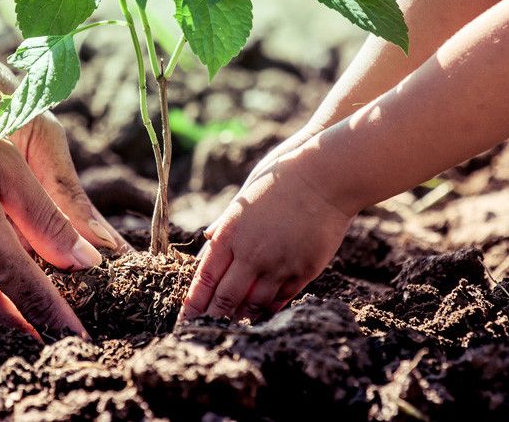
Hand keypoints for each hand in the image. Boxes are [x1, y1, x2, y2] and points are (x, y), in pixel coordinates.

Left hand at [179, 143, 355, 322]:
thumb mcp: (244, 200)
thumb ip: (226, 225)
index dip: (194, 303)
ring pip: (254, 303)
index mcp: (230, 234)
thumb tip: (209, 242)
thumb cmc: (280, 180)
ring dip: (242, 316)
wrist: (323, 176)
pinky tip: (264, 312)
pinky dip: (271, 307)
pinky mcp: (304, 269)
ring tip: (234, 325)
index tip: (185, 320)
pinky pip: (282, 298)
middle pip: (226, 298)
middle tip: (204, 332)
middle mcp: (251, 253)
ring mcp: (278, 264)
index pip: (204, 278)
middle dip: (213, 318)